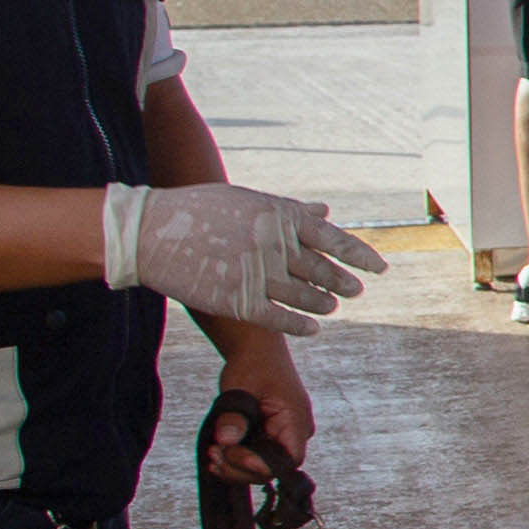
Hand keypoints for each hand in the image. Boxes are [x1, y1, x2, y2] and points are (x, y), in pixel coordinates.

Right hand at [116, 183, 382, 333]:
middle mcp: (274, 246)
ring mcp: (257, 275)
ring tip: (332, 306)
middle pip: (323, 271)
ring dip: (324, 303)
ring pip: (306, 297)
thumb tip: (325, 213)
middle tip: (357, 290)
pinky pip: (280, 318)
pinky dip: (300, 324)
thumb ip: (288, 211)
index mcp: (278, 217)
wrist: (148, 232)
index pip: (333, 238)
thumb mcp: (247, 200)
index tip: (379, 267)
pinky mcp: (237, 301)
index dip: (360, 255)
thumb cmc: (198, 211)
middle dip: (344, 282)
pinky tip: (312, 328)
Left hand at [198, 355, 314, 481]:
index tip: (230, 452)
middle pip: (272, 468)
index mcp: (296, 420)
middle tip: (214, 455)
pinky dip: (236, 459)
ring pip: (262, 466)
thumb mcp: (240, 387)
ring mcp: (283, 435)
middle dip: (240, 467)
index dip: (259, 465)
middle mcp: (295, 432)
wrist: (257, 351)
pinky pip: (256, 456)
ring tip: (212, 454)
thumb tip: (225, 441)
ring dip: (235, 466)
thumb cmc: (254, 364)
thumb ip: (234, 415)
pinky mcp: (271, 436)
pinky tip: (218, 454)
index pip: (287, 460)